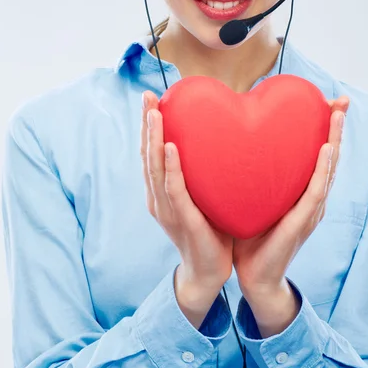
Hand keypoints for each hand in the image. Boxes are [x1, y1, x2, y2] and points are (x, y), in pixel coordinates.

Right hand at [140, 91, 233, 289]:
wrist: (210, 271)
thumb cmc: (209, 229)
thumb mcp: (202, 194)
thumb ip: (202, 170)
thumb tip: (220, 138)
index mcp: (160, 191)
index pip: (150, 153)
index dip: (148, 126)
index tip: (151, 98)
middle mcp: (157, 198)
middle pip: (147, 155)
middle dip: (147, 124)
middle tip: (148, 96)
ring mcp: (166, 210)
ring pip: (155, 169)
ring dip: (154, 139)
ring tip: (155, 113)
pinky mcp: (182, 220)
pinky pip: (174, 190)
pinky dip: (171, 168)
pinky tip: (171, 147)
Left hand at [233, 95, 349, 294]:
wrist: (253, 277)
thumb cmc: (251, 235)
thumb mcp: (254, 196)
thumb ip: (252, 173)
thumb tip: (234, 140)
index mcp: (300, 191)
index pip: (317, 153)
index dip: (324, 128)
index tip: (328, 100)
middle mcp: (311, 198)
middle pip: (330, 156)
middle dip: (336, 127)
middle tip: (341, 101)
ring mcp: (310, 211)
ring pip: (328, 171)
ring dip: (335, 141)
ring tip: (338, 115)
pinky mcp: (301, 223)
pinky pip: (315, 194)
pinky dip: (323, 171)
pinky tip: (326, 150)